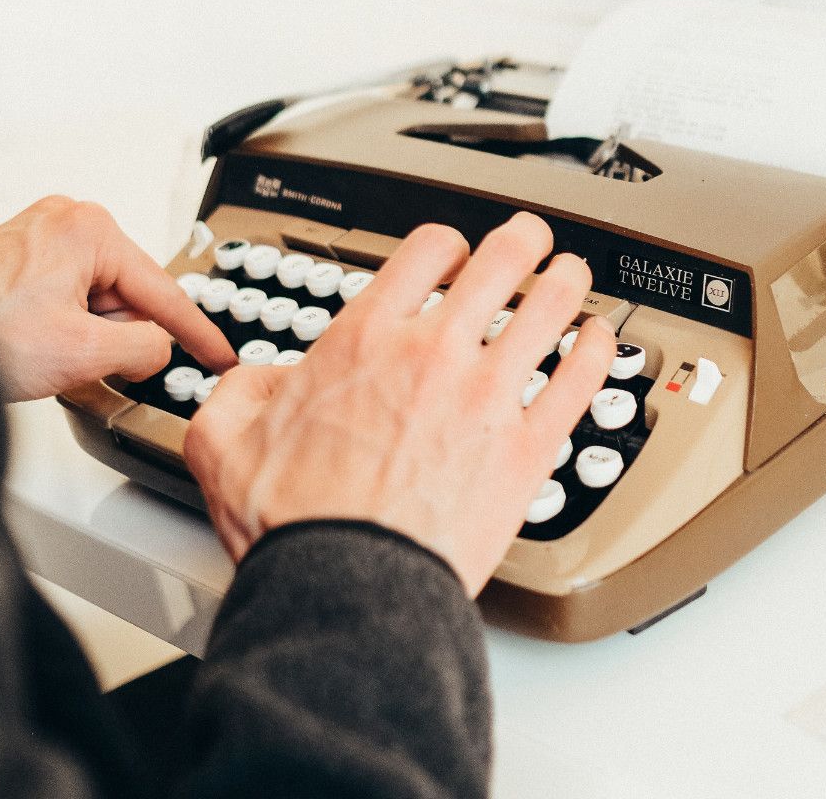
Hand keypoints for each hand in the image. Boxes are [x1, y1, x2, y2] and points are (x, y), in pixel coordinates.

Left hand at [0, 196, 235, 401]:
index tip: (221, 356)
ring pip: (101, 303)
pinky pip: (73, 300)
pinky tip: (42, 347)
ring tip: (48, 351)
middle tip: (85, 359)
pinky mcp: (25, 259)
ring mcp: (44, 238)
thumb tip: (159, 350)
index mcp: (91, 231)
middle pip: (130, 297)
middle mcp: (69, 222)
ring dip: (89, 337)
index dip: (199, 334)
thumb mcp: (83, 352)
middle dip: (118, 335)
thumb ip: (145, 348)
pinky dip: (69, 331)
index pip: (165, 292)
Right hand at [185, 212, 616, 595]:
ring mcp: (488, 397)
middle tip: (532, 239)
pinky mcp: (527, 447)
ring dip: (568, 281)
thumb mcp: (224, 442)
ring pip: (552, 308)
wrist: (346, 587)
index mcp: (367, 339)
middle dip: (524, 239)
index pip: (427, 250)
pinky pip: (581, 380)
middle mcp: (434, 353)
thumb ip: (238, 392)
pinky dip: (598, 351)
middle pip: (503, 260)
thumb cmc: (296, 524)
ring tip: (573, 276)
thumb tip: (255, 380)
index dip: (447, 243)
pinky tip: (601, 342)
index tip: (453, 255)